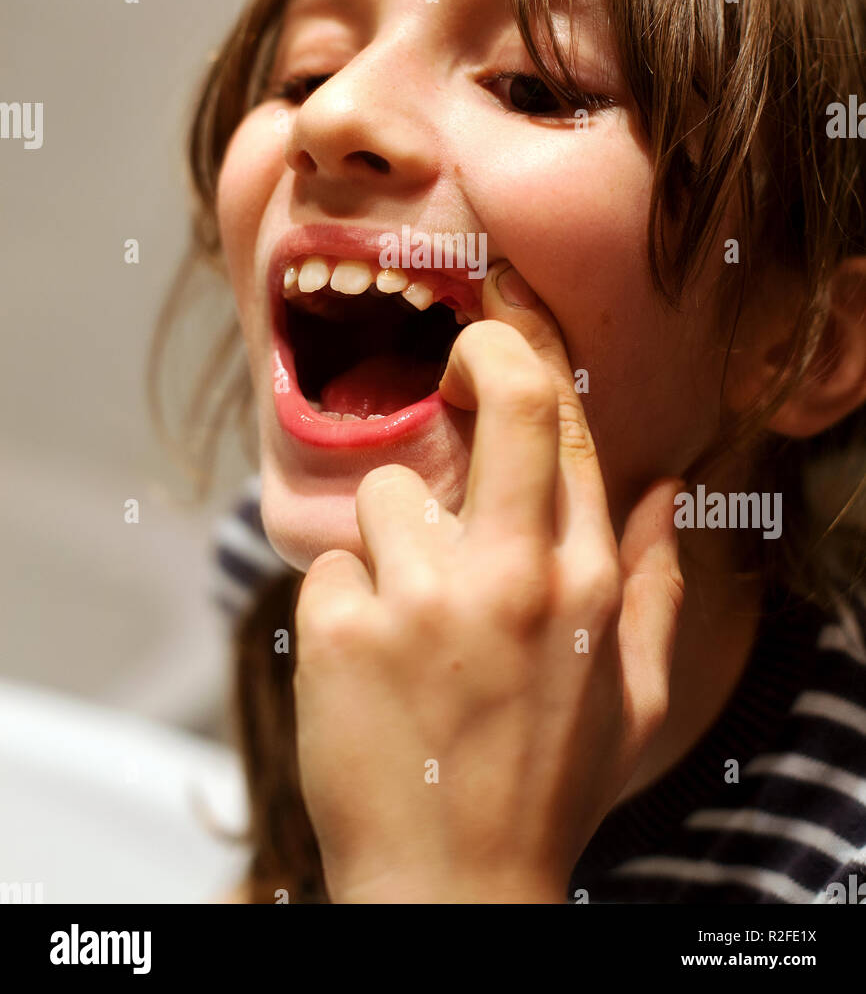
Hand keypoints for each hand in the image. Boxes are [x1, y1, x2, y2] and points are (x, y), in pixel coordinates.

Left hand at [293, 260, 684, 903]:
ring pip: (388, 494)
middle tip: (453, 366)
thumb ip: (652, 585)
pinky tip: (368, 668)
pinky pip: (329, 569)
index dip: (533, 345)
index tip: (501, 306)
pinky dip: (342, 608)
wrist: (451, 891)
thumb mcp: (632, 699)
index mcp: (586, 582)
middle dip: (477, 353)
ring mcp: (426, 598)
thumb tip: (664, 488)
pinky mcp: (345, 628)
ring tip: (408, 624)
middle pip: (507, 396)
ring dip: (390, 546)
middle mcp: (515, 575)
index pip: (571, 422)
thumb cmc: (544, 788)